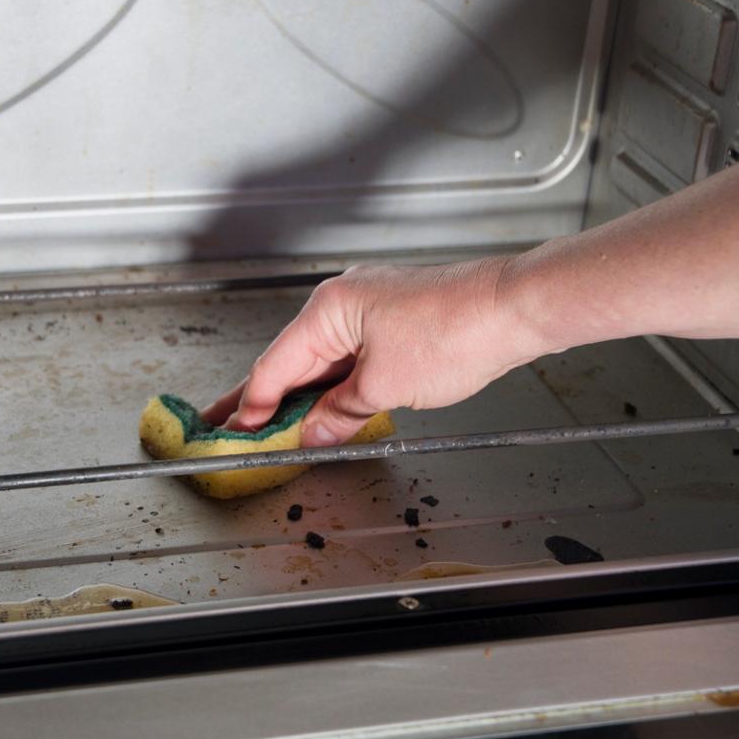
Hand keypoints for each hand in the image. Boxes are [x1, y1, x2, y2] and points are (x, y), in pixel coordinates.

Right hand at [201, 258, 547, 446]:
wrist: (513, 310)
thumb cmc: (456, 330)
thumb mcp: (384, 387)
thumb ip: (340, 413)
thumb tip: (313, 433)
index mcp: (328, 310)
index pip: (275, 367)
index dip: (252, 407)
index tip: (235, 435)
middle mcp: (341, 303)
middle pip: (290, 361)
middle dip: (260, 399)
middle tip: (224, 424)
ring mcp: (368, 309)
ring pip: (321, 362)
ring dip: (300, 396)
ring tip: (268, 426)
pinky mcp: (391, 321)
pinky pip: (348, 358)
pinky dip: (333, 386)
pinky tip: (323, 410)